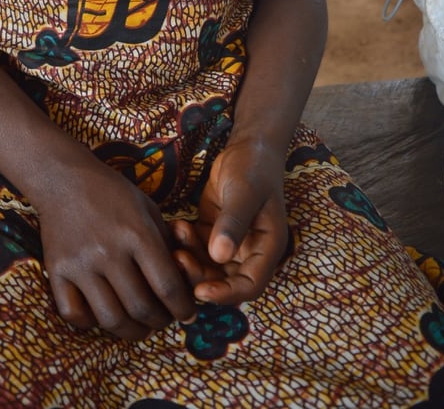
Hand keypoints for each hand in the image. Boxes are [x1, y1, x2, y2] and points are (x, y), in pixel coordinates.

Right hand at [36, 158, 195, 340]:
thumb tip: (183, 283)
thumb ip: (164, 244)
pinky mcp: (56, 270)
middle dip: (159, 322)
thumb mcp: (147, 208)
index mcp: (136, 233)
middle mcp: (108, 251)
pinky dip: (91, 322)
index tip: (187, 313)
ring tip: (138, 327)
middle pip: (141, 307)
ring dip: (130, 331)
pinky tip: (102, 314)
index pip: (167, 286)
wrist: (63, 178)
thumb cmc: (112, 192)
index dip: (183, 307)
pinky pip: (73, 314)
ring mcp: (80, 263)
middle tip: (163, 321)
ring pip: (110, 318)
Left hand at [171, 139, 287, 305]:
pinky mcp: (212, 233)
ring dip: (189, 259)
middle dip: (199, 276)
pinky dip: (184, 243)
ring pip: (207, 268)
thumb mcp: (244, 193)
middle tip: (178, 258)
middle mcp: (249, 252)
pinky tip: (176, 224)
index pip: (250, 286)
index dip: (226, 294)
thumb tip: (219, 256)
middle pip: (224, 282)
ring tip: (177, 232)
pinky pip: (196, 250)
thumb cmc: (253, 169)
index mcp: (267, 248)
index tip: (200, 291)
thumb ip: (233, 223)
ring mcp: (230, 244)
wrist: (248, 148)